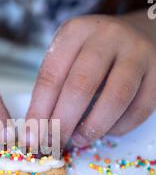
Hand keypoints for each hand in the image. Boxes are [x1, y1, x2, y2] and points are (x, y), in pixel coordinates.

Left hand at [27, 15, 155, 147]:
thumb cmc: (95, 53)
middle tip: (55, 143)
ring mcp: (137, 52)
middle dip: (64, 122)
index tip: (32, 137)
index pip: (51, 76)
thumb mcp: (69, 56)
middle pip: (81, 86)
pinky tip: (108, 131)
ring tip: (81, 139)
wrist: (142, 32)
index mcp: (76, 31)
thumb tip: (38, 132)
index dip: (39, 111)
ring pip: (114, 98)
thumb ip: (54, 88)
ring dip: (94, 127)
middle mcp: (107, 36)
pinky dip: (121, 127)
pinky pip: (140, 108)